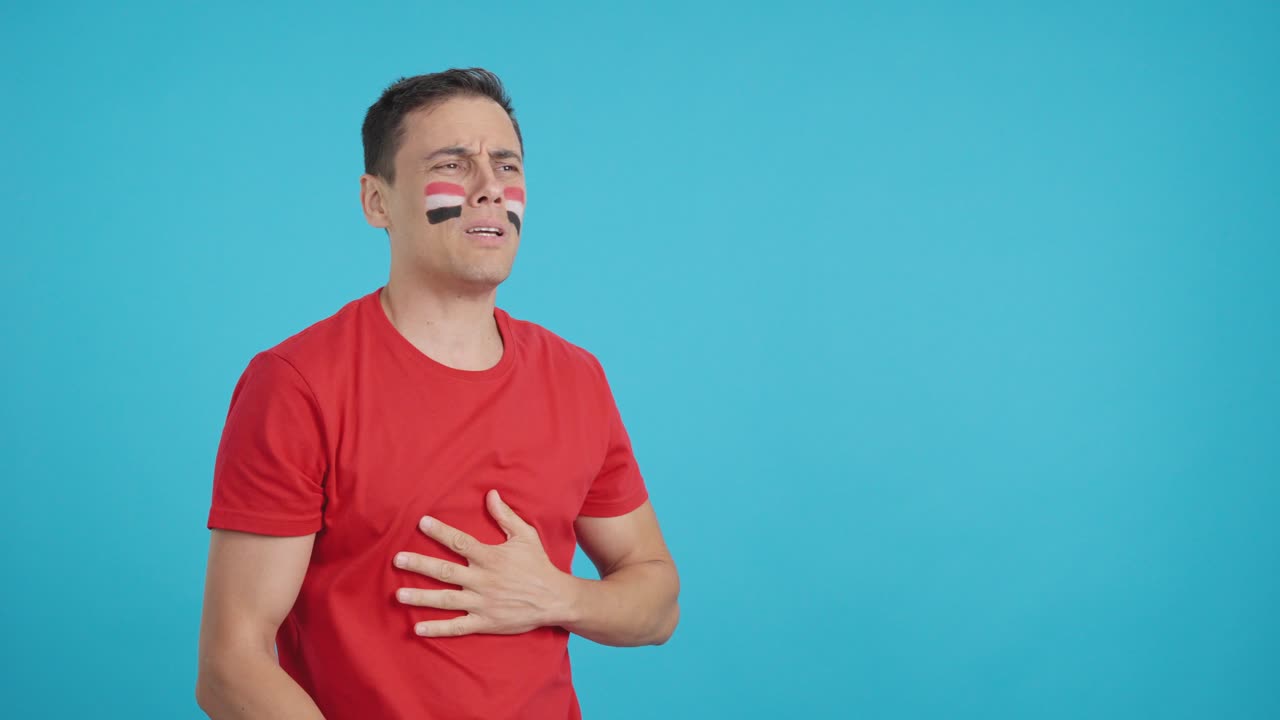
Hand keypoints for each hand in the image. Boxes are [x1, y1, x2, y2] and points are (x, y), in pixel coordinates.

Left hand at [392, 489, 576, 637]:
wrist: (555, 599)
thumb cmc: (539, 565)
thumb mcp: (526, 536)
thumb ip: (505, 516)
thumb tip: (490, 494)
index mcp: (491, 557)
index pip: (460, 542)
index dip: (440, 531)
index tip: (421, 522)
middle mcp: (482, 580)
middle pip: (444, 571)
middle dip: (419, 565)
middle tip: (397, 560)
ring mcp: (482, 603)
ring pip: (445, 600)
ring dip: (421, 598)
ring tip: (399, 595)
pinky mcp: (484, 622)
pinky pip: (457, 626)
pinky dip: (437, 628)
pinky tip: (418, 628)